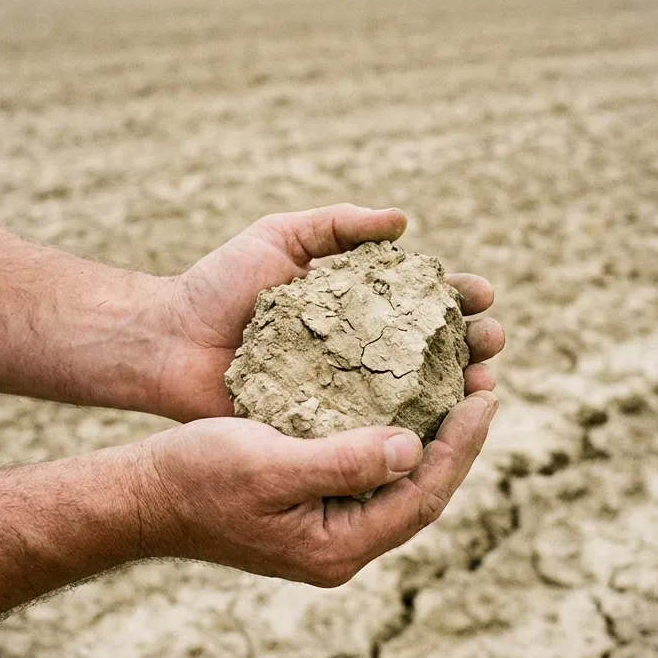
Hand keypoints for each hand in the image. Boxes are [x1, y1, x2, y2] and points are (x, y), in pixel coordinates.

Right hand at [134, 390, 497, 585]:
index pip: (422, 495)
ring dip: (428, 436)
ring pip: (396, 483)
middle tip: (484, 384)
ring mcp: (324, 531)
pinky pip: (367, 474)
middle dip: (456, 439)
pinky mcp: (308, 510)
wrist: (143, 496)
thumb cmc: (197, 476)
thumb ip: (341, 461)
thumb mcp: (268, 463)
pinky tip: (398, 403)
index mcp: (338, 545)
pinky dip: (390, 436)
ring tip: (455, 388)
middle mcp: (339, 546)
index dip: (461, 445)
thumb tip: (412, 447)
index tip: (485, 395)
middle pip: (420, 493)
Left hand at [152, 204, 504, 421]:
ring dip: (456, 392)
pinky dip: (409, 435)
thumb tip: (403, 222)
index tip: (481, 295)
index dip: (458, 299)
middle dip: (471, 346)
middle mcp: (357, 353)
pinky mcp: (322, 431)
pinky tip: (436, 430)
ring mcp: (343, 395)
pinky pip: (372, 435)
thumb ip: (336, 225)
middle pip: (432, 351)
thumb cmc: (217, 286)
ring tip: (480, 385)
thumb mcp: (276, 238)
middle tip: (489, 342)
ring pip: (415, 397)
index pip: (422, 301)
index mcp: (355, 306)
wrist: (167, 341)